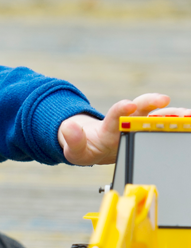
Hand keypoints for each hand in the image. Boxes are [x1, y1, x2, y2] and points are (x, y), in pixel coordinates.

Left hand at [58, 93, 190, 164]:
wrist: (95, 147)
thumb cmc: (86, 147)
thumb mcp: (74, 148)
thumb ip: (72, 140)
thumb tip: (68, 127)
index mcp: (109, 127)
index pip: (115, 115)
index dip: (121, 110)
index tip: (129, 104)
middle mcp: (127, 122)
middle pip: (140, 109)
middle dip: (150, 103)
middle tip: (162, 99)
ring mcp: (141, 125)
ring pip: (159, 116)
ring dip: (174, 114)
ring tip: (189, 115)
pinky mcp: (150, 130)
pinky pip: (168, 125)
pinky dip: (180, 123)